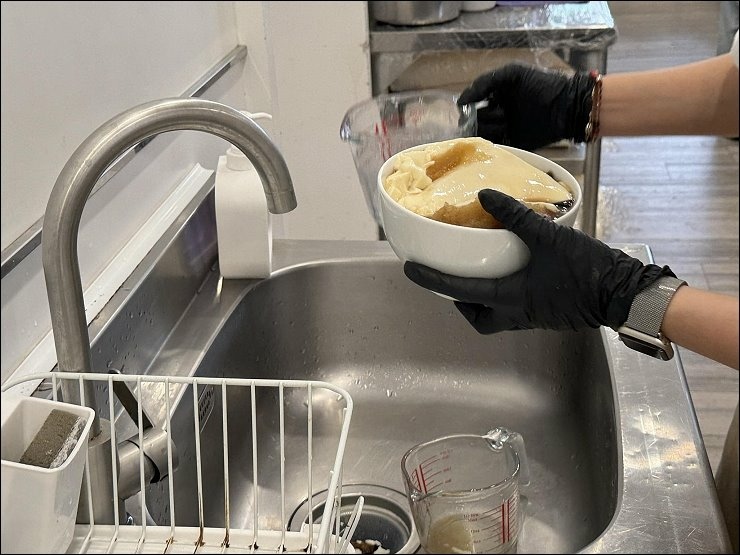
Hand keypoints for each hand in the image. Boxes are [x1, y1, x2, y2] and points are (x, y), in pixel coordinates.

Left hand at [404, 190, 675, 332]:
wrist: (624, 294)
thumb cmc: (586, 269)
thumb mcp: (548, 237)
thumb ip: (515, 216)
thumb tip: (486, 195)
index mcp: (511, 298)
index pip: (460, 291)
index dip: (432, 280)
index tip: (410, 270)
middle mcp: (518, 314)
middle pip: (478, 319)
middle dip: (461, 304)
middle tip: (454, 282)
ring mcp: (534, 318)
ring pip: (496, 317)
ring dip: (482, 300)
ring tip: (479, 275)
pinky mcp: (548, 314)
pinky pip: (516, 310)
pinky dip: (505, 295)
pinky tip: (511, 274)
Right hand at [458, 63, 594, 150]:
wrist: (566, 105)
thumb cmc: (543, 84)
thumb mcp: (512, 73)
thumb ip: (484, 82)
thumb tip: (461, 101)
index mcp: (495, 97)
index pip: (471, 106)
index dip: (468, 108)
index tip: (469, 108)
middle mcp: (497, 115)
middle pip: (474, 122)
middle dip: (480, 118)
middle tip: (497, 113)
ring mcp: (505, 131)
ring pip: (482, 135)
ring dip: (489, 128)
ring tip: (505, 121)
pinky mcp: (514, 145)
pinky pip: (495, 147)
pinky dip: (493, 143)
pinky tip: (503, 133)